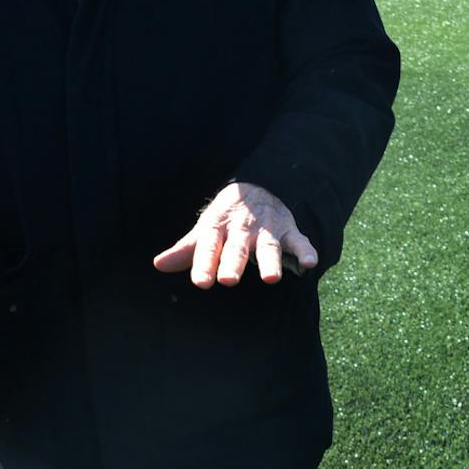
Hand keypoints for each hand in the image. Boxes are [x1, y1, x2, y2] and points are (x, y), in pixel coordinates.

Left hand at [152, 182, 316, 287]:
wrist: (259, 186)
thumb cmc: (227, 218)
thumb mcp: (205, 230)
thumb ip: (186, 250)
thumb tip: (158, 265)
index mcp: (218, 228)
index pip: (209, 246)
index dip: (204, 263)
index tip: (201, 282)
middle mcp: (242, 229)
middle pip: (237, 248)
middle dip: (233, 263)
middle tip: (227, 280)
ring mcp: (267, 230)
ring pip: (268, 246)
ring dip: (270, 261)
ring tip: (271, 278)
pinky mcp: (288, 230)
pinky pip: (299, 241)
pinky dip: (305, 250)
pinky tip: (310, 263)